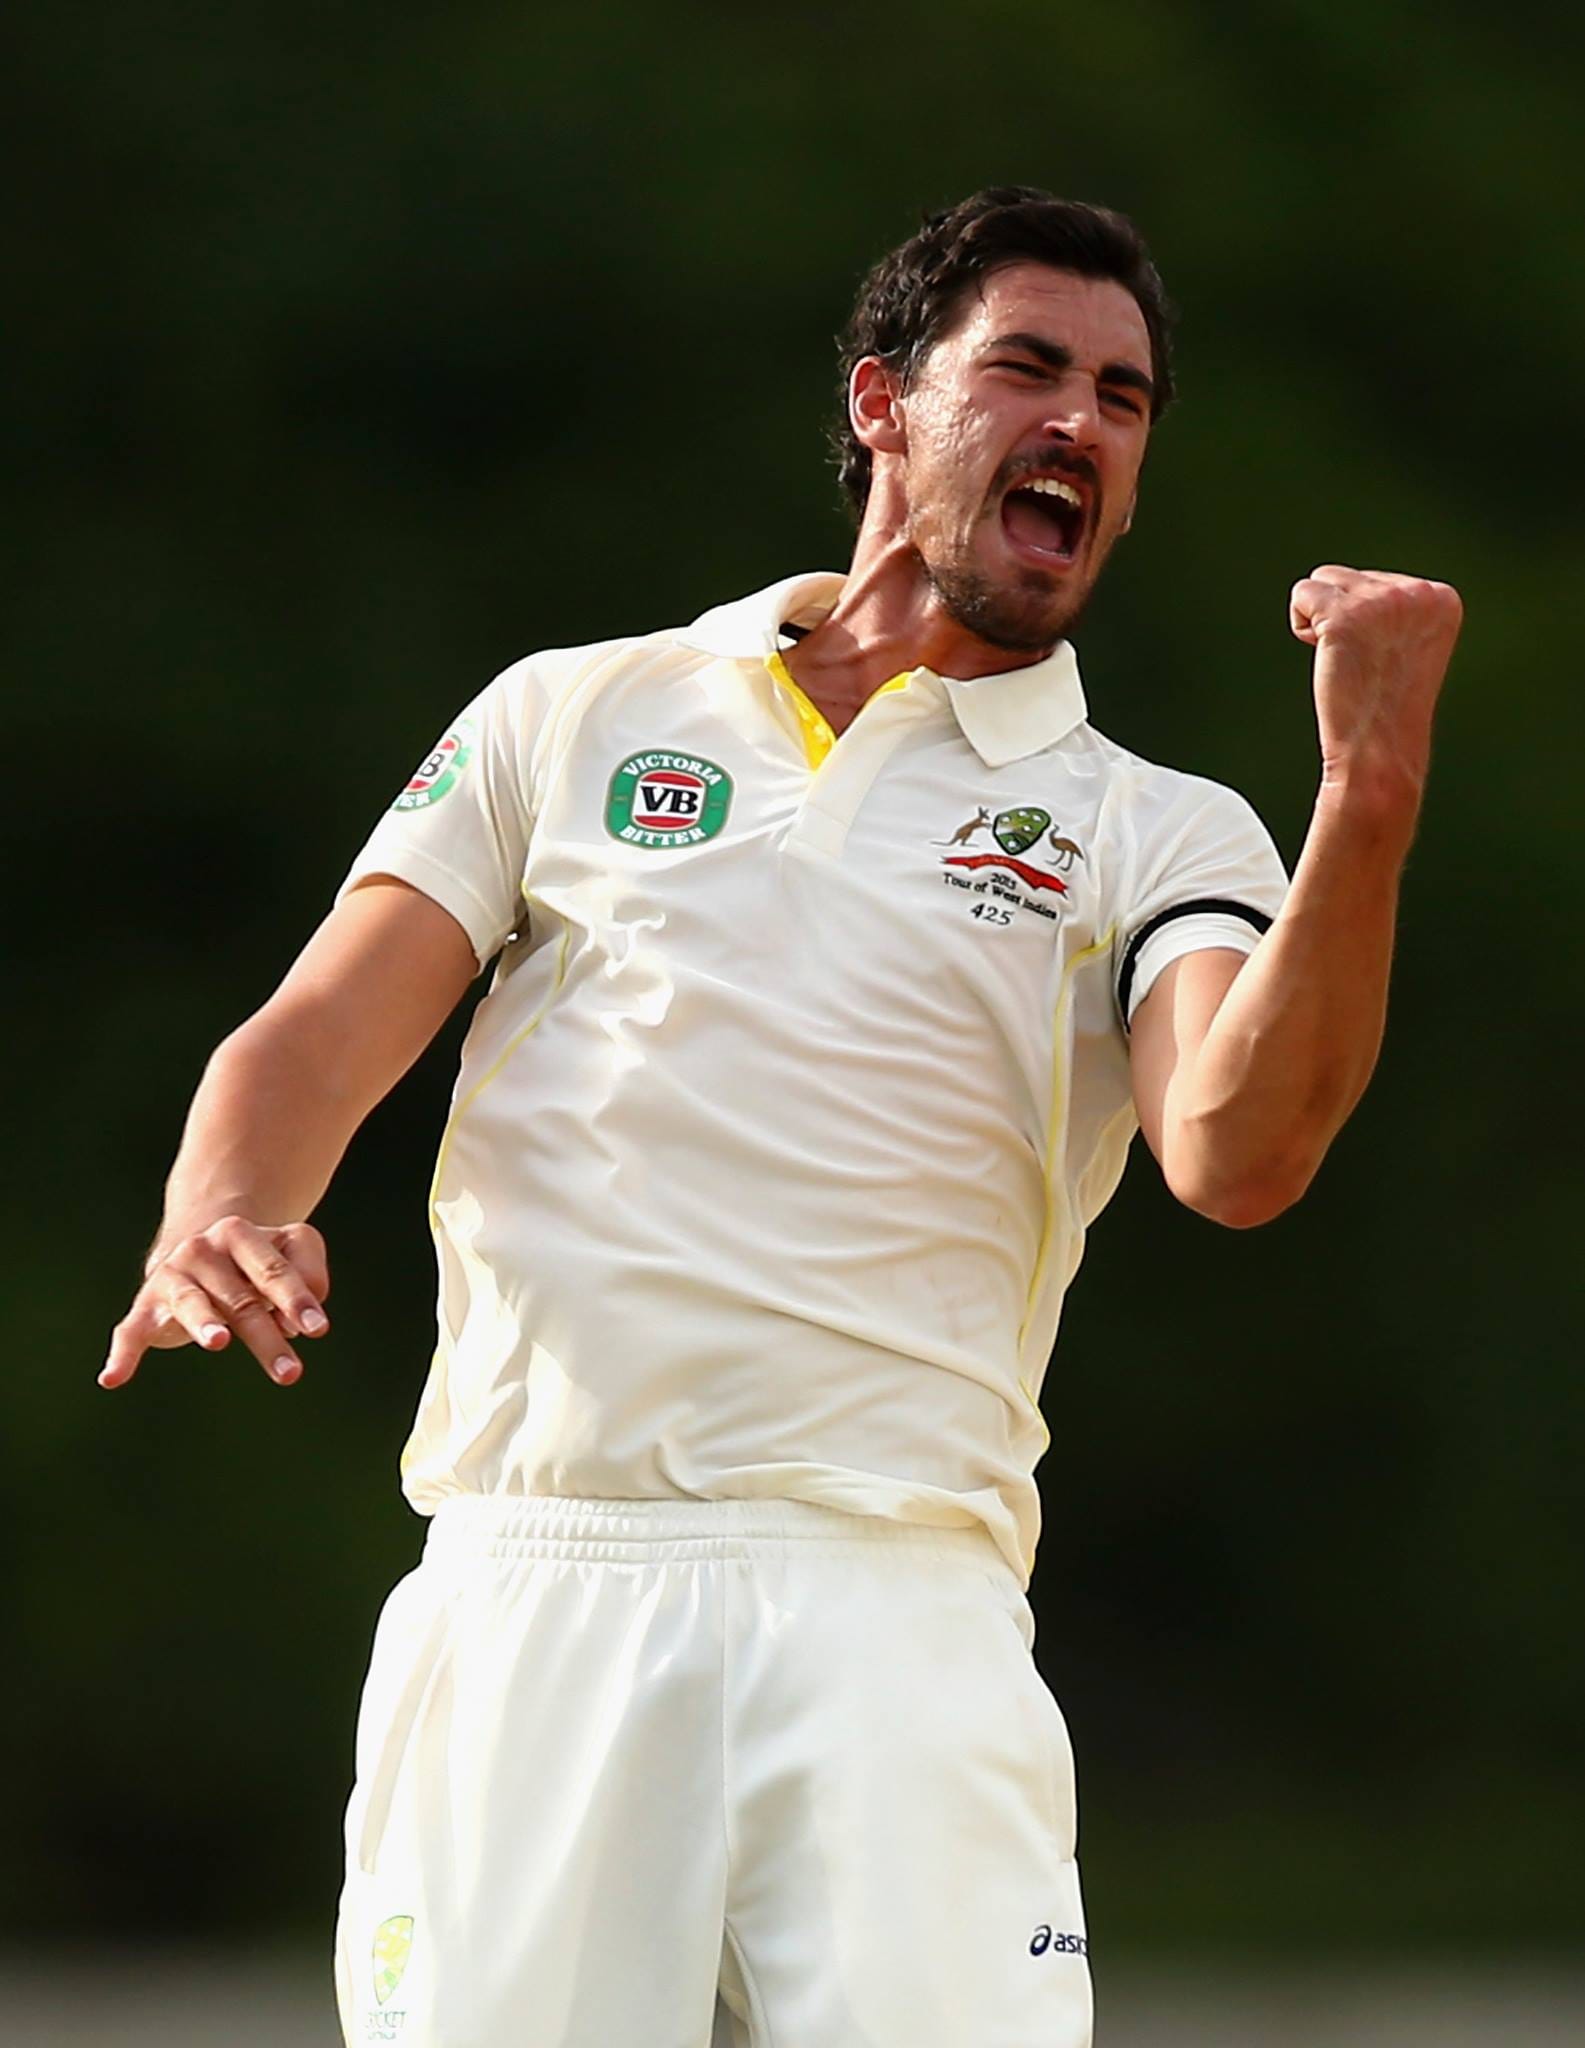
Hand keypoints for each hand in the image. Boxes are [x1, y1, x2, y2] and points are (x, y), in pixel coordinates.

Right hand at [101, 1217, 329, 1388]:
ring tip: (219, 1342)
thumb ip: (307, 1274)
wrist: (199, 1247)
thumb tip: (296, 1320)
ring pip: (192, 1305)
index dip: (296, 1300)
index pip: (273, 1270)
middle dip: (267, 1335)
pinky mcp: (146, 1306)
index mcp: (240, 1234)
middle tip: (290, 1372)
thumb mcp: (290, 1251)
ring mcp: (172, 1277)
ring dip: (205, 1324)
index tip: (317, 1328)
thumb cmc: (257, 1259)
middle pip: (241, 1298)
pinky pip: (130, 1332)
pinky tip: (113, 1378)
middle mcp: (201, 1250)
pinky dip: (123, 1355)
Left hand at [1289, 565, 1462, 800]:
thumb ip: (1396, 606)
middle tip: (1361, 663)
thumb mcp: (1410, 642)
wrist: (1379, 749)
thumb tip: (1362, 583)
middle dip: (1341, 617)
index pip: (1377, 579)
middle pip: (1347, 576)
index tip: (1383, 658)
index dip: (1365, 620)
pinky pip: (1301, 594)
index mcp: (1441, 597)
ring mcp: (1380, 601)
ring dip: (1320, 618)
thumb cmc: (1386, 705)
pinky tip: (1326, 655)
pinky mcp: (1344, 614)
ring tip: (1345, 658)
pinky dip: (1302, 625)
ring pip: (1322, 580)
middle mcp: (1416, 592)